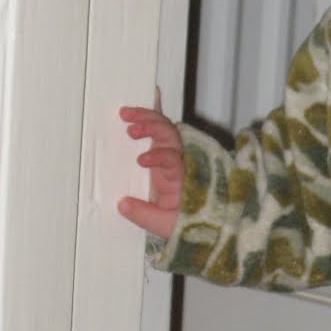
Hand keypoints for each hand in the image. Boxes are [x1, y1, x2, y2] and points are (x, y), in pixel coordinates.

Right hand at [118, 99, 182, 239]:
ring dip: (148, 118)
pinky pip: (162, 132)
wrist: (208, 224)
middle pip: (171, 136)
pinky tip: (142, 104)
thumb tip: (122, 204)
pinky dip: (153, 117)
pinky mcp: (168, 156)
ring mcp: (176, 157)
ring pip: (166, 129)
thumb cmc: (190, 224)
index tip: (142, 161)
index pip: (173, 160)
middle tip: (131, 128)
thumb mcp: (169, 226)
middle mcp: (182, 163)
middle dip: (152, 127)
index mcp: (184, 179)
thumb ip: (146, 216)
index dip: (159, 156)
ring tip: (126, 114)